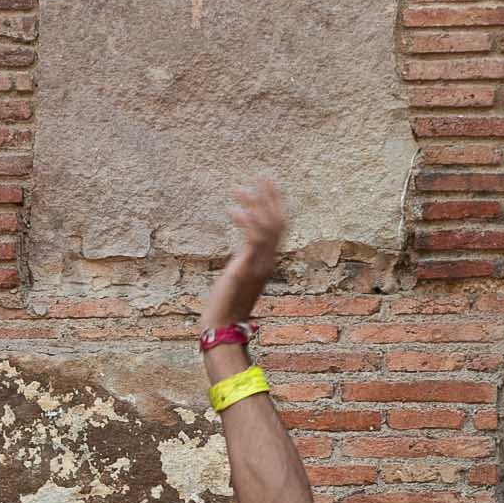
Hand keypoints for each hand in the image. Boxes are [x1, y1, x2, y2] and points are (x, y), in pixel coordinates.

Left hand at [197, 178, 287, 343]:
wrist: (223, 326)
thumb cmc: (226, 306)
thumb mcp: (239, 280)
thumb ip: (244, 265)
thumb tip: (242, 258)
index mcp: (268, 262)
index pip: (280, 228)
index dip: (278, 205)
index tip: (269, 186)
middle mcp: (268, 262)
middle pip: (279, 223)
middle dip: (272, 197)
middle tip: (263, 176)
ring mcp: (259, 265)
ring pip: (268, 227)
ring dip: (255, 205)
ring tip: (239, 189)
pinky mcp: (245, 269)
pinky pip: (252, 240)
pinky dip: (245, 222)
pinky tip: (233, 210)